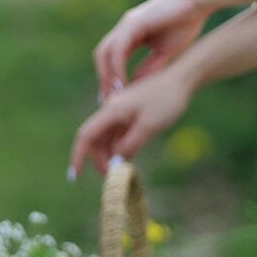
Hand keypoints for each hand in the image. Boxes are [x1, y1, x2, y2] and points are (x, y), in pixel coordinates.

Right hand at [68, 68, 191, 178]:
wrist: (181, 79)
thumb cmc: (167, 100)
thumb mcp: (149, 126)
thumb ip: (130, 145)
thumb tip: (114, 162)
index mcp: (112, 110)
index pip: (86, 135)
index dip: (78, 156)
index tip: (75, 176)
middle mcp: (112, 109)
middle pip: (95, 138)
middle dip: (99, 159)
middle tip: (112, 177)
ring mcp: (120, 110)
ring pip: (107, 137)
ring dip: (110, 154)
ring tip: (121, 170)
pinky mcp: (130, 112)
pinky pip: (118, 133)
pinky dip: (119, 146)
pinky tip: (129, 156)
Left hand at [92, 0, 213, 100]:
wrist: (198, 1)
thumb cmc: (185, 22)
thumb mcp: (164, 51)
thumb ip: (151, 66)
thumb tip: (138, 83)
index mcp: (131, 32)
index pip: (112, 58)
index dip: (110, 77)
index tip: (114, 97)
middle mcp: (125, 27)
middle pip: (102, 56)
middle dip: (103, 79)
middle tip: (107, 100)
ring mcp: (127, 23)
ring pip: (105, 52)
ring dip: (107, 75)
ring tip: (114, 94)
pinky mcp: (134, 22)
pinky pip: (118, 49)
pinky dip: (117, 67)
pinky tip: (123, 82)